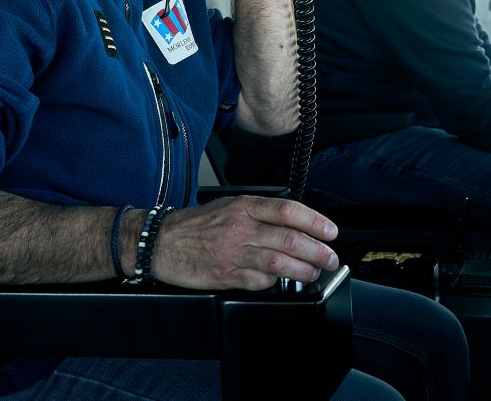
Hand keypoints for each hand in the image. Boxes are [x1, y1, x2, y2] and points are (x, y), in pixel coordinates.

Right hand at [147, 196, 338, 289]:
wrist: (159, 242)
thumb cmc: (196, 225)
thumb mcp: (230, 205)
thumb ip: (261, 213)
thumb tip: (296, 224)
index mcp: (245, 206)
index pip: (289, 211)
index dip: (315, 222)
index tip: (331, 232)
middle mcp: (241, 228)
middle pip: (290, 238)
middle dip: (317, 251)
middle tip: (330, 258)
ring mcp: (233, 253)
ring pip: (279, 262)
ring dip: (303, 270)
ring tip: (313, 273)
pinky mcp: (225, 276)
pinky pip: (258, 282)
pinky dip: (273, 283)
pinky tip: (279, 282)